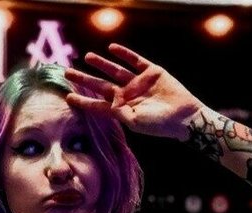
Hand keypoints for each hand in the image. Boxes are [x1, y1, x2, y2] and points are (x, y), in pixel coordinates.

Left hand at [65, 43, 203, 139]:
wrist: (183, 116)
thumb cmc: (159, 124)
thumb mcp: (136, 123)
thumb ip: (120, 113)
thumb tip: (108, 105)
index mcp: (122, 110)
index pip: (98, 105)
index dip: (83, 102)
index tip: (68, 97)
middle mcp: (127, 95)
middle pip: (101, 85)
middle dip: (84, 79)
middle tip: (68, 72)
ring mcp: (138, 83)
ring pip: (115, 70)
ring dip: (101, 64)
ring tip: (87, 57)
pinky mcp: (151, 72)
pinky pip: (135, 60)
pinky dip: (124, 54)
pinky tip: (112, 49)